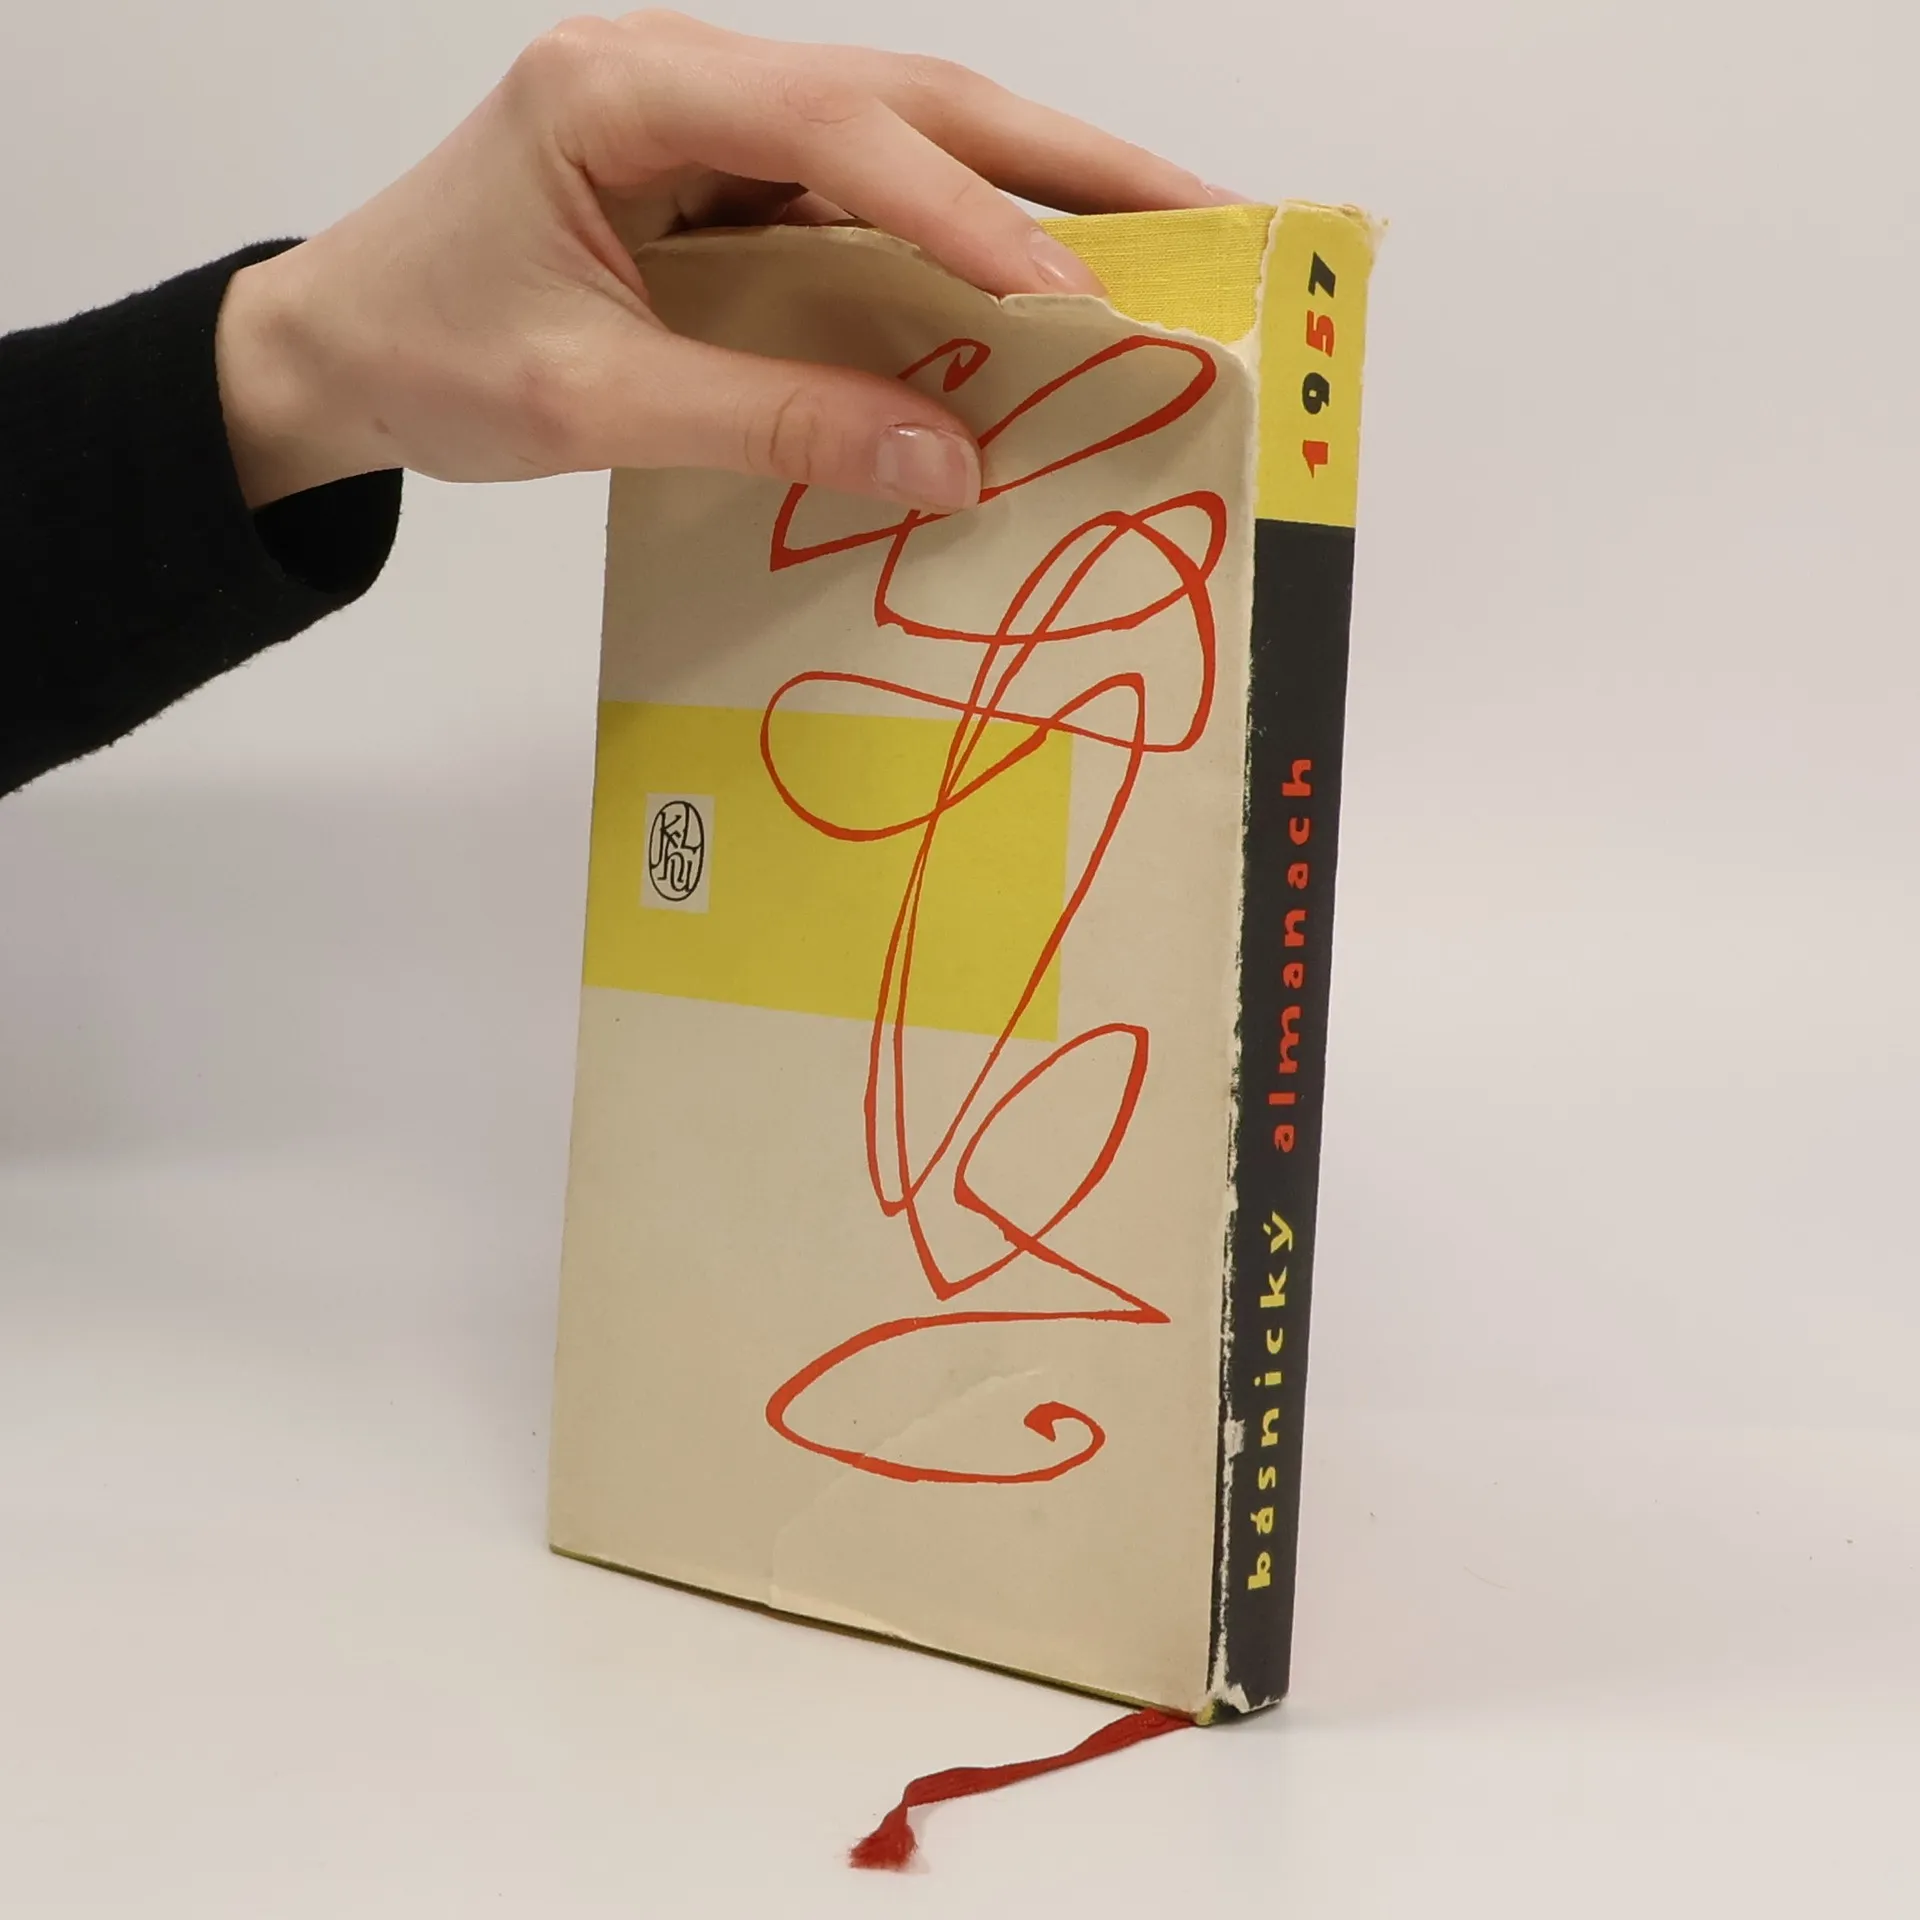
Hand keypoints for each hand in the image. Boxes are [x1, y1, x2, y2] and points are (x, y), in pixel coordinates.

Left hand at [214, 10, 1237, 512]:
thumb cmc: (426, 359)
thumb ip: (772, 423)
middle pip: (906, 96)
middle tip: (1206, 221)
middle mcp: (680, 73)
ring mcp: (709, 116)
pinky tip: (1045, 273)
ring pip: (905, 132)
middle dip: (1062, 164)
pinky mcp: (725, 173)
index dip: (965, 209)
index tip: (1074, 293)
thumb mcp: (593, 404)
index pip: (834, 129)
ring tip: (1166, 239)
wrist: (333, 348)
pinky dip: (963, 232)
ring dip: (1035, 187)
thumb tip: (949, 460)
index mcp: (620, 91)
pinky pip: (867, 191)